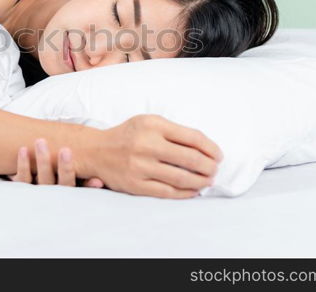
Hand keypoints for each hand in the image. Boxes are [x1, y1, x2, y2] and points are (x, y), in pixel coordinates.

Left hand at [9, 138, 104, 187]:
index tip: (97, 181)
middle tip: (66, 150)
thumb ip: (92, 170)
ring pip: (42, 180)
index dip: (89, 185)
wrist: (34, 190)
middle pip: (63, 184)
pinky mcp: (24, 188)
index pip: (83, 189)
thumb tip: (106, 167)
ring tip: (41, 141)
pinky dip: (22, 165)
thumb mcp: (80, 174)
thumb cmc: (64, 174)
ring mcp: (40, 191)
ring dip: (42, 161)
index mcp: (73, 190)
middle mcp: (57, 194)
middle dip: (65, 167)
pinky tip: (23, 150)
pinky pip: (23, 179)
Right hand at [91, 114, 221, 198]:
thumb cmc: (128, 135)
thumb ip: (174, 132)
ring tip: (207, 181)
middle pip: (190, 158)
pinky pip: (167, 192)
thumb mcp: (148, 122)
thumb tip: (206, 149)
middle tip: (215, 170)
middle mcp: (146, 144)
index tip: (219, 155)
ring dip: (200, 181)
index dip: (211, 148)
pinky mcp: (135, 184)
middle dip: (209, 166)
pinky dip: (185, 193)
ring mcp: (140, 166)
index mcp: (153, 124)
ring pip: (181, 177)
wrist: (96, 151)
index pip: (192, 137)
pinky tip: (192, 191)